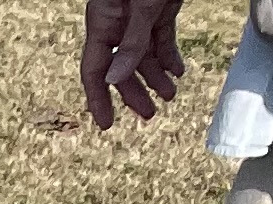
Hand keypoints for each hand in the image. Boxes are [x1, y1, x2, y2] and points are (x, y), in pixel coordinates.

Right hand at [86, 0, 189, 127]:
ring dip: (155, 77)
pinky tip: (178, 72)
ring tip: (169, 96)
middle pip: (120, 67)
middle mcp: (117, 24)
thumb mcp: (144, 6)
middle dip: (134, 92)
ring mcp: (138, 17)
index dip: (98, 98)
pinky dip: (169, 56)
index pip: (94, 69)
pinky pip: (160, 39)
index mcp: (102, 22)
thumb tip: (116, 78)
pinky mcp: (158, 10)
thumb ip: (131, 41)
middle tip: (149, 115)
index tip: (106, 123)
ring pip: (142, 56)